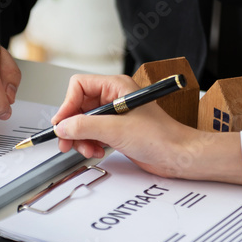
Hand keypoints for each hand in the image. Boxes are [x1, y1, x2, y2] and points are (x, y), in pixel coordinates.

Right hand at [51, 75, 241, 183]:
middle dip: (73, 126)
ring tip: (89, 150)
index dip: (68, 104)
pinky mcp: (117, 130)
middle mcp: (114, 97)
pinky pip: (93, 133)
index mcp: (116, 86)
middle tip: (66, 142)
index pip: (80, 86)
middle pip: (79, 106)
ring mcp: (115, 114)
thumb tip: (63, 127)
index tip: (62, 123)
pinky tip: (97, 151)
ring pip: (84, 122)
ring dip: (81, 138)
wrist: (178, 156)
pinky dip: (90, 144)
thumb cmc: (161, 137)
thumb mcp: (116, 130)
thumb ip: (85, 127)